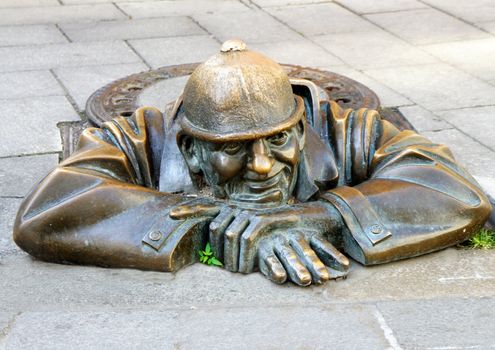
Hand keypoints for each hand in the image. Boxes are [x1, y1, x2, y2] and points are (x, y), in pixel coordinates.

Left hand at [169, 198, 345, 276]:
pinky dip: (243, 253)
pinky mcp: (266, 219)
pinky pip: (247, 236)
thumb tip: (223, 250)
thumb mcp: (259, 234)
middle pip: (215, 226)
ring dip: (230, 257)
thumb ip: (242, 236)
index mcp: (238, 211)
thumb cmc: (284, 231)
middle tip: (227, 267)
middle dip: (217, 251)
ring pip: (229, 233)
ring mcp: (254, 212)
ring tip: (238, 270)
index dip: (189, 209)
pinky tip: (246, 265)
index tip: (171, 215)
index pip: (208, 206)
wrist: (312, 220)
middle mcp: (243, 209)